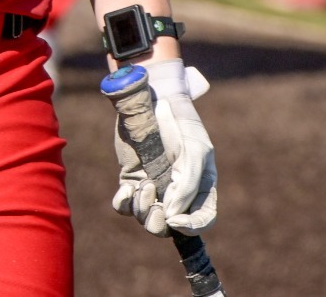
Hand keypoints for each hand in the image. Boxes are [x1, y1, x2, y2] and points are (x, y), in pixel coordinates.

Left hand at [111, 58, 218, 234]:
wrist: (152, 98)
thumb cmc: (179, 123)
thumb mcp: (193, 150)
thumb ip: (187, 184)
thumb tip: (170, 215)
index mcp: (200, 186)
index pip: (201, 219)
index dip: (190, 227)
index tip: (173, 220)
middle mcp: (177, 191)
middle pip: (169, 226)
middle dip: (159, 222)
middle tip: (154, 204)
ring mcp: (153, 187)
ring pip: (146, 218)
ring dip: (143, 209)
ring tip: (143, 186)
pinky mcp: (131, 180)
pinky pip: (125, 206)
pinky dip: (124, 202)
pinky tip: (126, 188)